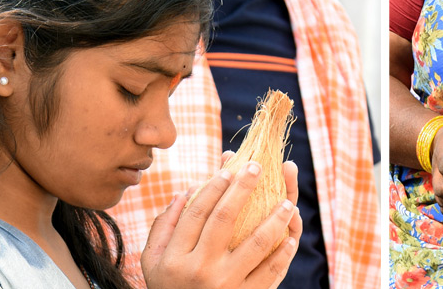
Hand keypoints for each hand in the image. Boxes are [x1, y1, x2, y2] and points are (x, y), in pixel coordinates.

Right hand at [141, 162, 300, 288]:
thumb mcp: (153, 262)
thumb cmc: (169, 287)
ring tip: (287, 202)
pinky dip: (282, 254)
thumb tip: (186, 192)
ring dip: (275, 219)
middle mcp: (201, 270)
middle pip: (224, 219)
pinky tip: (290, 237)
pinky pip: (269, 272)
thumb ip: (163, 226)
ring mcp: (226, 285)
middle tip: (257, 166)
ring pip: (256, 244)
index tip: (229, 168)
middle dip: (243, 188)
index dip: (214, 186)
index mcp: (176, 258)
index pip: (197, 212)